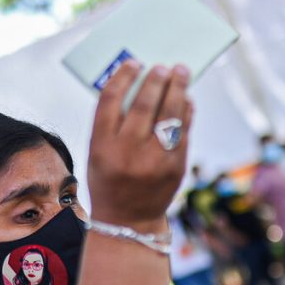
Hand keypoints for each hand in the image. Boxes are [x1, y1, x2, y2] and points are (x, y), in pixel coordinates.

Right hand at [87, 61, 192, 231]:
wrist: (128, 221)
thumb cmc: (110, 179)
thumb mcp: (98, 153)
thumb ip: (112, 124)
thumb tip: (139, 85)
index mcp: (101, 146)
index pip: (110, 101)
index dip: (123, 77)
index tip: (133, 63)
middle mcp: (127, 152)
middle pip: (143, 104)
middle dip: (155, 80)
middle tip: (162, 66)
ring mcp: (154, 161)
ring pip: (169, 115)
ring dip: (177, 89)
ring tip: (180, 72)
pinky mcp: (175, 168)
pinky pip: (183, 131)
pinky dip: (186, 112)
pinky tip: (186, 99)